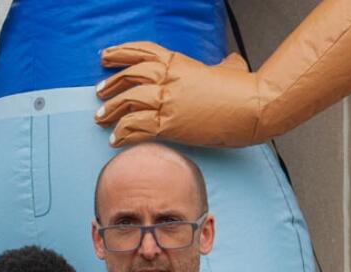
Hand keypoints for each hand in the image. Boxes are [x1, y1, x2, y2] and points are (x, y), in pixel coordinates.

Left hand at [96, 42, 258, 146]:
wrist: (251, 107)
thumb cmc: (244, 88)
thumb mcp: (230, 68)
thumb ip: (222, 64)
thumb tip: (230, 62)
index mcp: (179, 62)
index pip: (141, 52)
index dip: (120, 52)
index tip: (105, 57)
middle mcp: (168, 79)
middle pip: (129, 77)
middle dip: (111, 84)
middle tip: (98, 93)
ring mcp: (167, 101)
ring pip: (127, 101)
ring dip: (110, 110)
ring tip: (100, 118)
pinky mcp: (169, 124)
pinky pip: (136, 127)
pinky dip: (122, 133)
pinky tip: (114, 140)